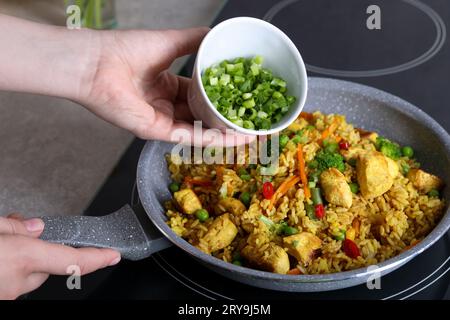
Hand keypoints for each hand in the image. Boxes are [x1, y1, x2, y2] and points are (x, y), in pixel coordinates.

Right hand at [0, 214, 119, 299]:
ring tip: (1, 244)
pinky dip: (8, 270)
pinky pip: (13, 282)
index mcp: (22, 259)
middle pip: (49, 265)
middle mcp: (17, 282)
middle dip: (42, 249)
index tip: (113, 255)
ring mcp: (6, 296)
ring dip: (22, 260)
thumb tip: (36, 227)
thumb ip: (15, 226)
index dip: (98, 258)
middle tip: (16, 233)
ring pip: (30, 275)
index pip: (74, 261)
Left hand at [78, 28, 251, 145]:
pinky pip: (190, 137)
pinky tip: (234, 138)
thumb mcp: (169, 42)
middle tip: (252, 121)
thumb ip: (194, 40)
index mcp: (167, 85)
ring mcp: (162, 120)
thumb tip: (218, 34)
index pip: (200, 95)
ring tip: (252, 134)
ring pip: (200, 130)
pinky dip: (213, 138)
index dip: (221, 98)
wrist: (97, 63)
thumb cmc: (125, 50)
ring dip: (226, 134)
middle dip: (226, 120)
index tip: (242, 98)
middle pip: (202, 115)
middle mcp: (166, 105)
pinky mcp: (157, 131)